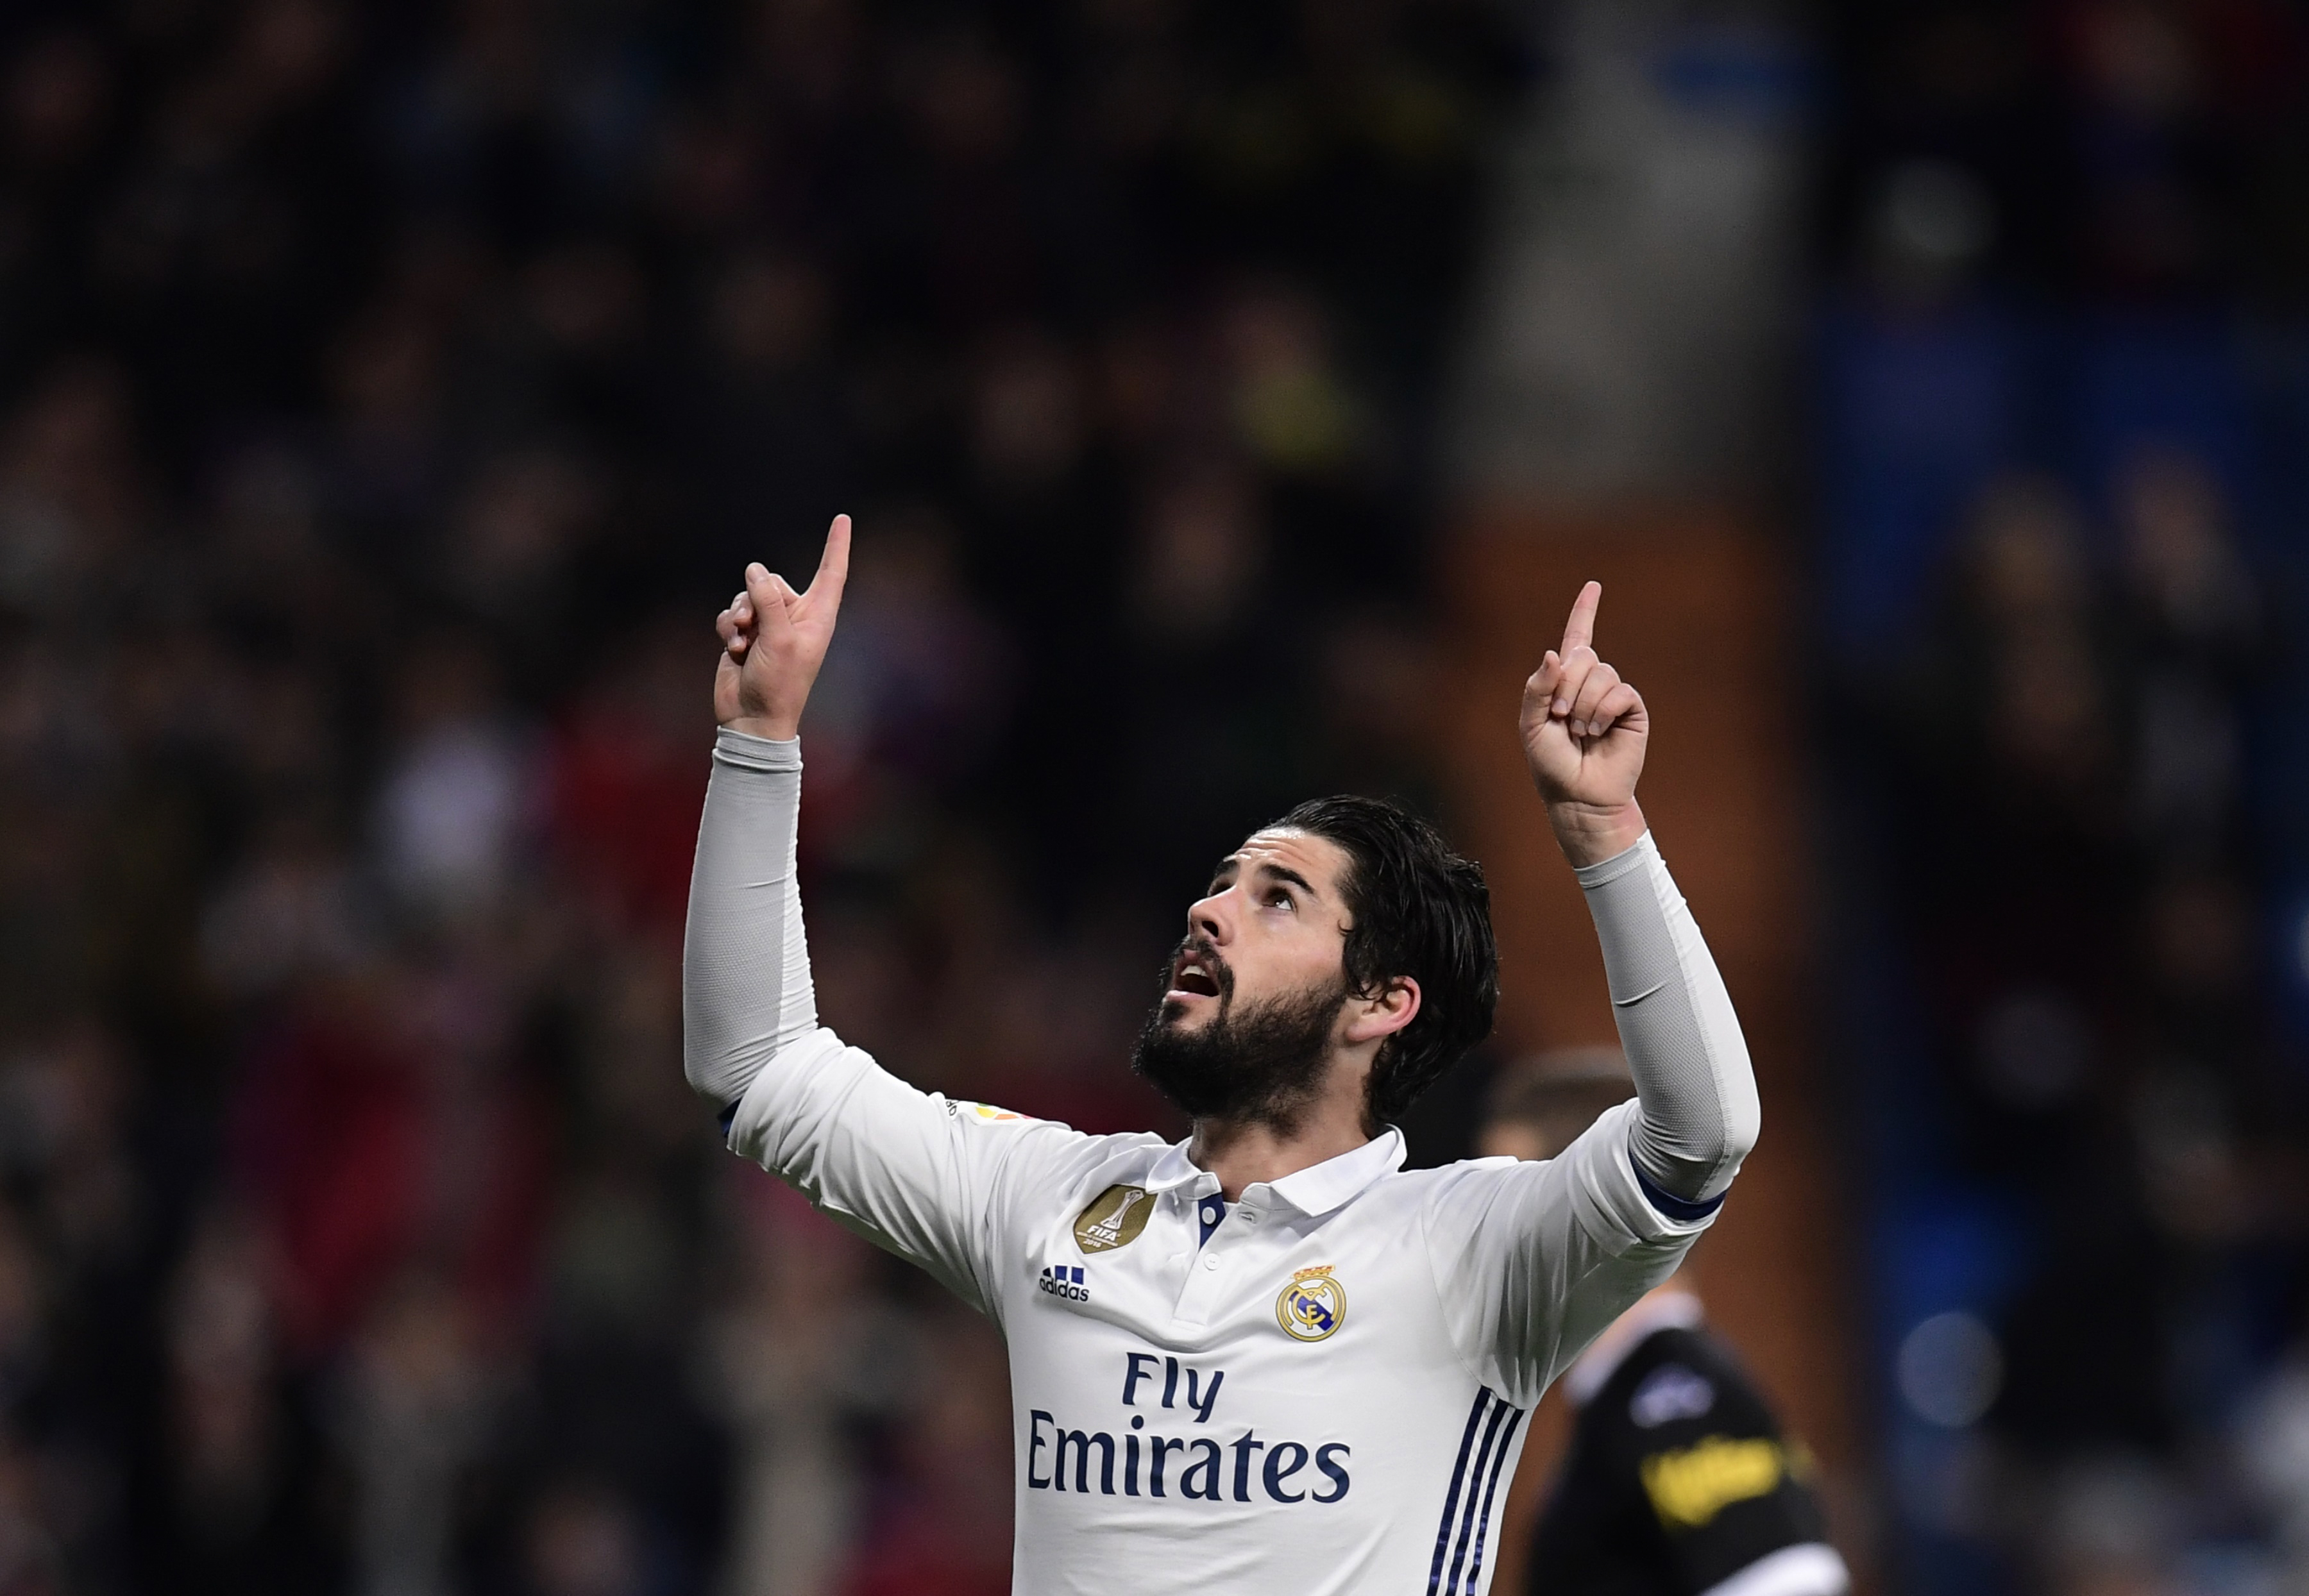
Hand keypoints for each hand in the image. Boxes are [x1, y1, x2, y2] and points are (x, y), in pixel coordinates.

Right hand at [714, 514, 850, 740]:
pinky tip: (732, 649)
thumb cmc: (778, 684)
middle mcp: (796, 617)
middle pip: (771, 580)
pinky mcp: (745, 633)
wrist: (751, 717)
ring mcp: (769, 625)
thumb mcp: (778, 638)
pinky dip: (728, 627)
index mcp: (818, 616)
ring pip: (747, 594)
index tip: (842, 519)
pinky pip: (730, 612)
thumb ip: (768, 600)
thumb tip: (754, 570)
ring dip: (738, 614)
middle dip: (755, 597)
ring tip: (741, 641)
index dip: (836, 545)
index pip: (831, 572)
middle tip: (752, 625)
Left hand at [1519, 581, 1648, 865]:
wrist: (1577, 794)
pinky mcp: (1632, 709)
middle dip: (1566, 686)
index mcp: (1564, 681)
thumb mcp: (1531, 724)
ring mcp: (1612, 695)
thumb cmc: (1551, 763)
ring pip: (1602, 673)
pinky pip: (1620, 691)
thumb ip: (1537, 688)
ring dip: (1584, 704)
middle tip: (1560, 717)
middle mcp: (1590, 682)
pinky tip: (1597, 732)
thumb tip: (1555, 652)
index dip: (1585, 612)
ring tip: (1580, 731)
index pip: (1577, 639)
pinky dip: (1603, 710)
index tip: (1594, 586)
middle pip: (1583, 656)